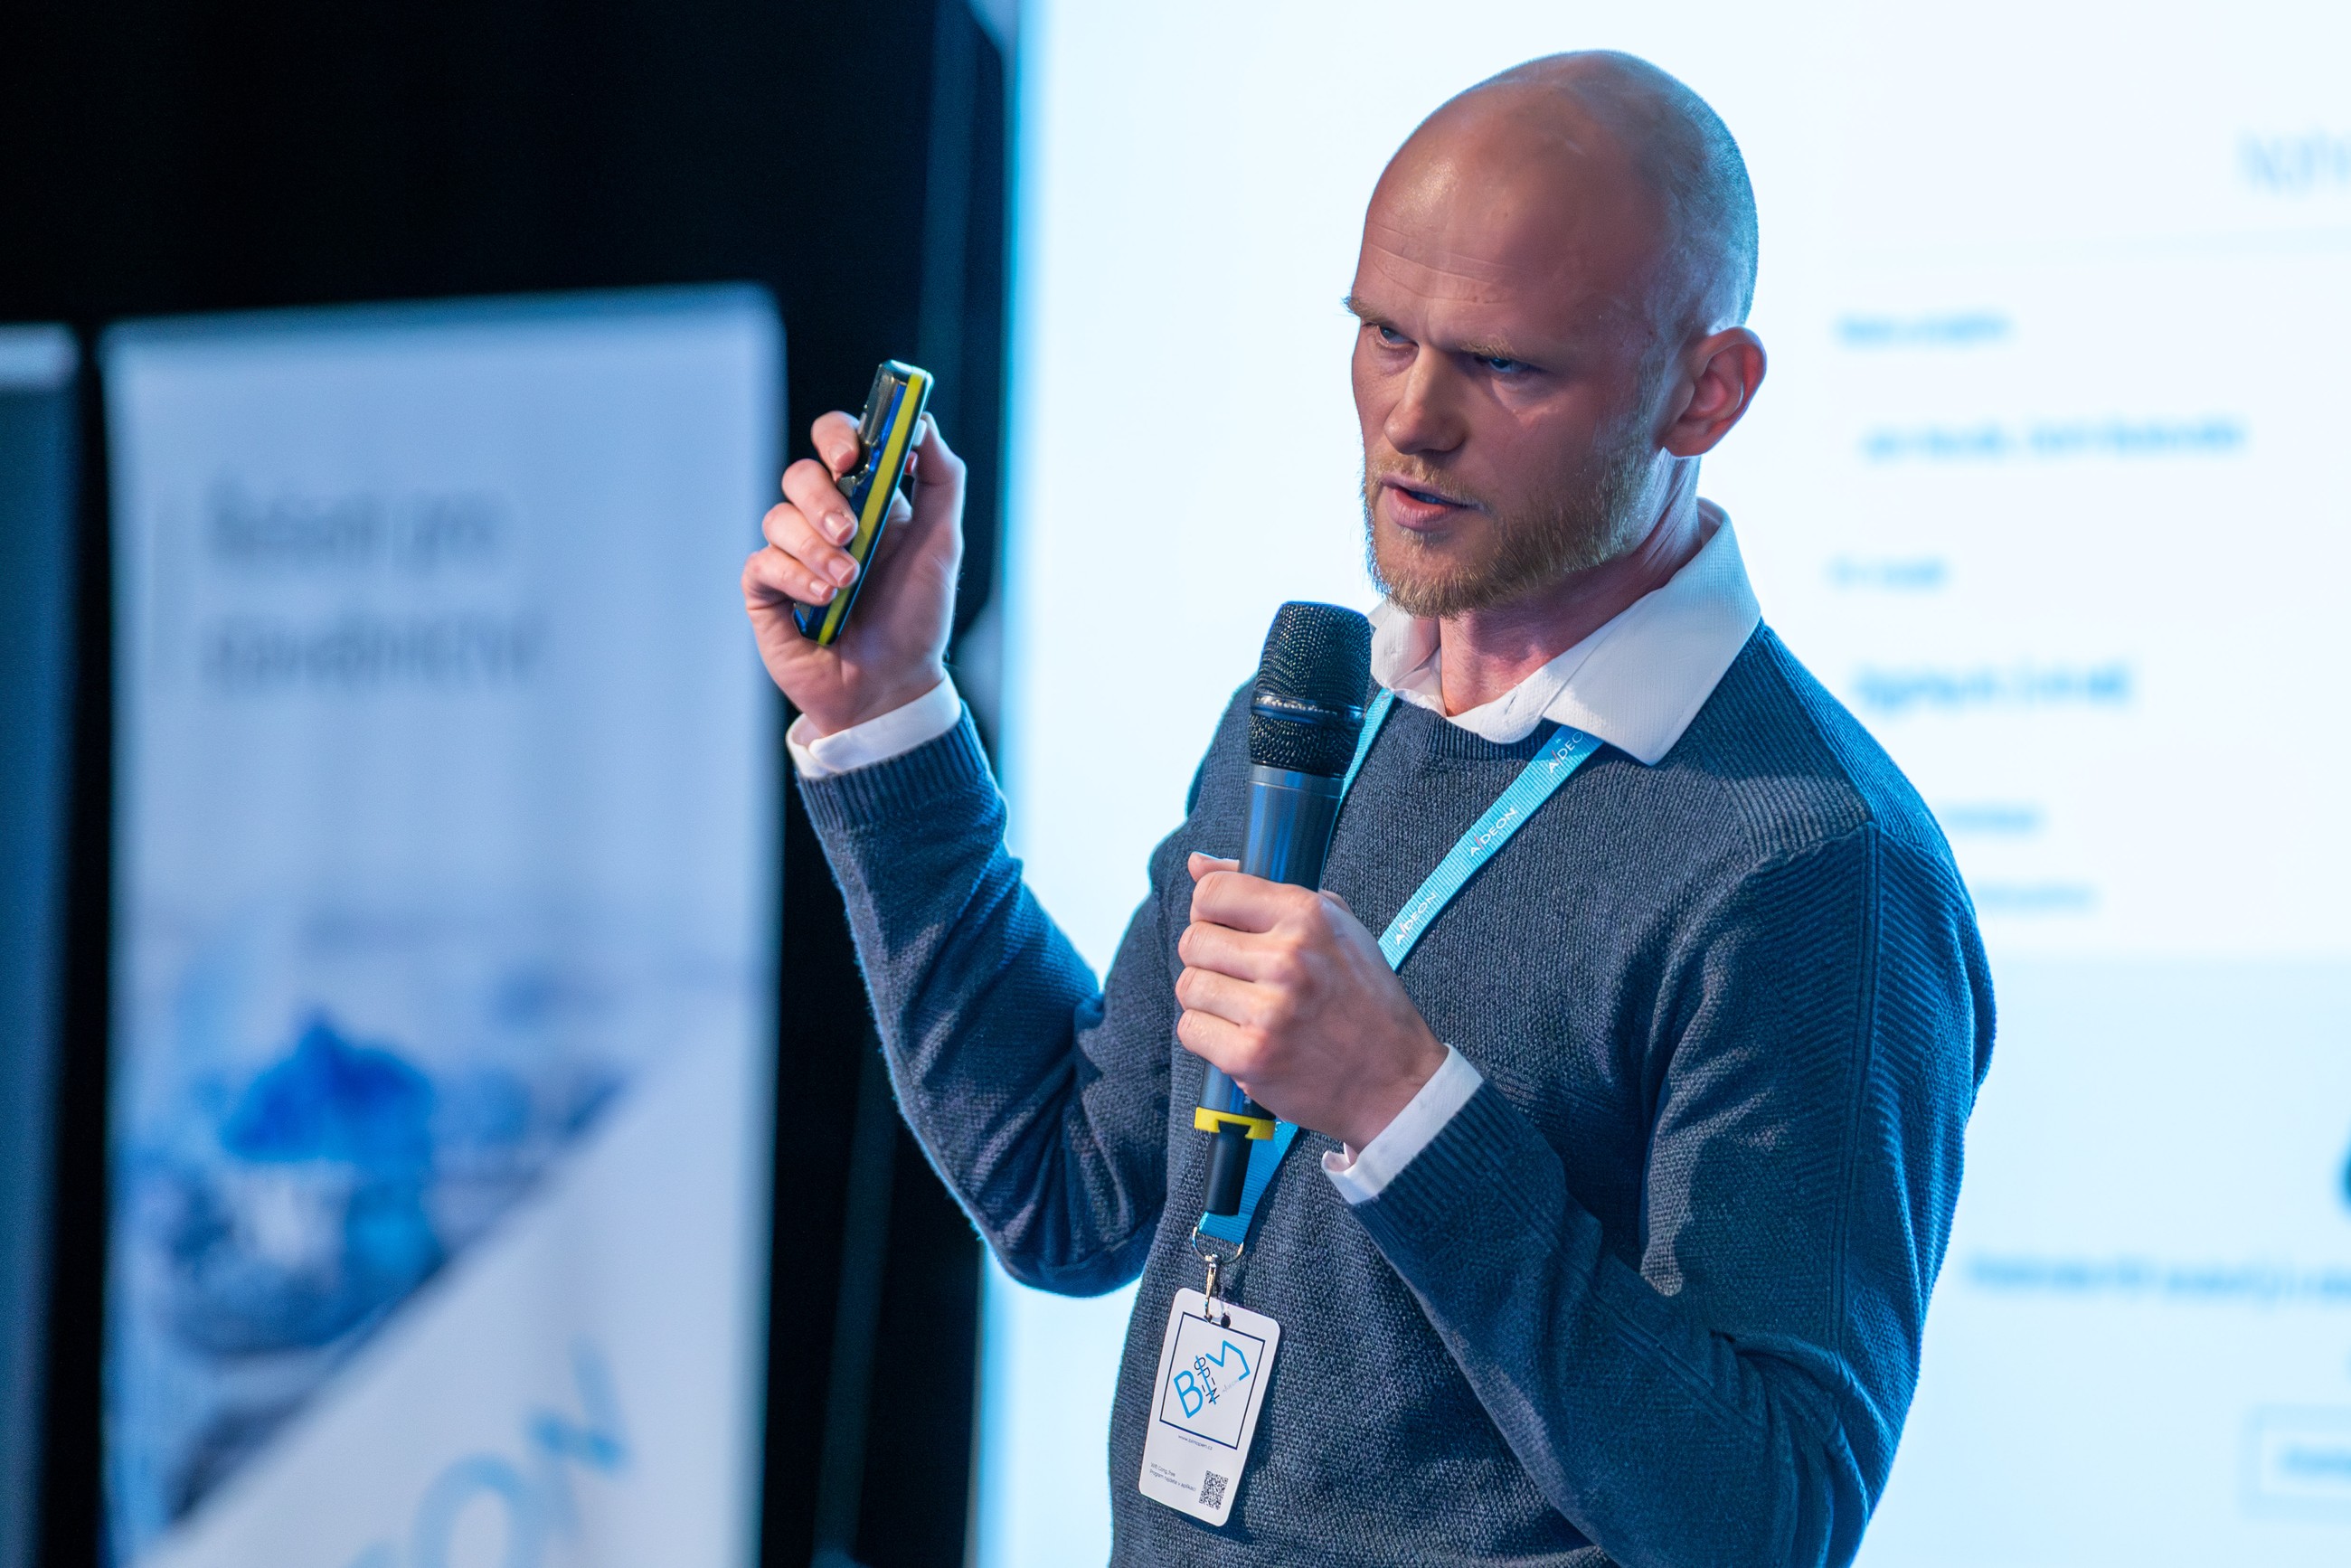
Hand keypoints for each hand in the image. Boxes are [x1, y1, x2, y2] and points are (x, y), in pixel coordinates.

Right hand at [741, 410, 964, 733]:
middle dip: (823, 498)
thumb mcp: (943, 544)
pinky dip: (796, 577)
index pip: (836, 442)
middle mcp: (822, 521)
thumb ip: (942, 479)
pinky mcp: (765, 591)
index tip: (852, 455)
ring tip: (847, 583)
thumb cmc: (916, 618)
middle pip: (801, 474)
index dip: (837, 436)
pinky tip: (825, 600)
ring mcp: (791, 555)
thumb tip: (922, 423)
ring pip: (778, 517)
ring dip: (817, 549)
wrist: (892, 687)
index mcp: (864, 501)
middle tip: (850, 532)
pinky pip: (762, 562)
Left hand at [1175, 853, 1447, 1149]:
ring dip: (1208, 999)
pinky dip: (1209, 1036)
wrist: (1394, 1080)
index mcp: (1309, 916)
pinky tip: (1243, 1035)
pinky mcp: (1251, 1057)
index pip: (1213, 891)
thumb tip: (1198, 863)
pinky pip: (1191, 1029)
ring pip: (1188, 986)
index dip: (1209, 910)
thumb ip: (1263, 889)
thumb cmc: (1364, 1001)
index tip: (1225, 928)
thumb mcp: (1335, 927)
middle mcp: (1288, 959)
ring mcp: (1269, 1011)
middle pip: (1193, 941)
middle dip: (1209, 958)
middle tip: (1241, 977)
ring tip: (1245, 1008)